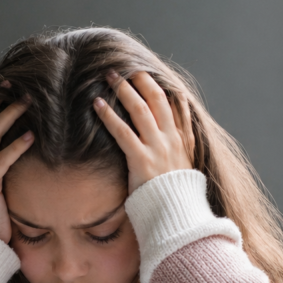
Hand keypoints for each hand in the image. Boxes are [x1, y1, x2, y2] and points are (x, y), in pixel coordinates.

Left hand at [93, 71, 193, 193]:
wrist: (177, 214)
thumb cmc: (176, 195)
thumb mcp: (185, 168)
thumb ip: (180, 149)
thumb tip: (172, 139)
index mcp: (182, 140)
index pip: (174, 104)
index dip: (160, 87)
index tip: (147, 74)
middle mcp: (171, 139)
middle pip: (157, 99)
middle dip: (141, 81)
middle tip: (126, 68)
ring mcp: (157, 148)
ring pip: (140, 110)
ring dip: (123, 90)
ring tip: (109, 77)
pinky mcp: (142, 159)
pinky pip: (123, 132)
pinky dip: (109, 115)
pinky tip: (97, 104)